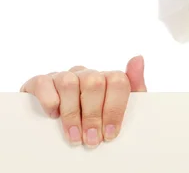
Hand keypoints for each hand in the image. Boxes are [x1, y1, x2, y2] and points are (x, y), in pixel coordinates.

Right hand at [19, 55, 146, 146]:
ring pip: (69, 82)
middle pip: (94, 82)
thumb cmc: (95, 118)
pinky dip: (49, 101)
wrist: (56, 128)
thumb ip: (134, 85)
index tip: (110, 133)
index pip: (118, 81)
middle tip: (92, 140)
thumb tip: (138, 58)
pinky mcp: (40, 82)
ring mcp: (63, 76)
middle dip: (93, 115)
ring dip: (72, 113)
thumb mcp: (120, 108)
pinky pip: (44, 83)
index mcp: (106, 78)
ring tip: (74, 136)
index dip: (114, 109)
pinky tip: (54, 117)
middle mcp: (85, 73)